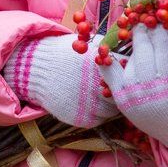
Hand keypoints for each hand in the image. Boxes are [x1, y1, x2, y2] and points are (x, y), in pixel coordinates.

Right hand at [3, 33, 118, 127]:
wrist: (37, 70)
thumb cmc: (65, 54)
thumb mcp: (88, 46)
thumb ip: (110, 53)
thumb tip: (130, 59)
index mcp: (102, 66)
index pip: (128, 74)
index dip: (128, 74)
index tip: (125, 74)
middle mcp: (98, 87)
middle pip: (123, 94)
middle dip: (123, 91)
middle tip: (120, 88)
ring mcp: (91, 105)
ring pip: (114, 110)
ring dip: (112, 104)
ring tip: (104, 96)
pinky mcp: (82, 119)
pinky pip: (101, 120)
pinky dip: (100, 114)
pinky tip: (93, 104)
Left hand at [100, 24, 167, 162]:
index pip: (163, 49)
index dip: (163, 31)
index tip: (163, 18)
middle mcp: (146, 89)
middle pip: (144, 51)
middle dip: (147, 32)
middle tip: (149, 19)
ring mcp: (130, 94)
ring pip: (131, 59)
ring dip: (135, 44)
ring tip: (140, 32)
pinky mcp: (121, 99)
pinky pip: (110, 75)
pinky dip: (107, 61)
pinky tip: (107, 49)